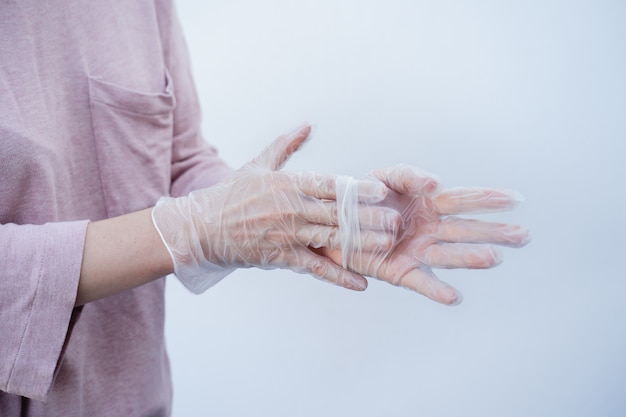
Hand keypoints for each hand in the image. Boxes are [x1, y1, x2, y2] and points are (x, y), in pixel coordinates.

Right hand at [151, 125, 400, 293]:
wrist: (202, 227)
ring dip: (360, 244)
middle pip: (336, 214)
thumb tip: (307, 124)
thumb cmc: (231, 194)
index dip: (356, 189)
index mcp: (288, 184)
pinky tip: (361, 283)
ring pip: (331, 239)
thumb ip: (286, 145)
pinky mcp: (281, 256)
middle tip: (395, 222)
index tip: (381, 191)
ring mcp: (287, 234)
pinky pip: (315, 268)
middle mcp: (291, 209)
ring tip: (387, 247)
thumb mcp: (258, 164)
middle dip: (368, 218)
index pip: (329, 185)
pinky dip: (339, 276)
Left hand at [320, 164, 530, 304]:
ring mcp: (417, 251)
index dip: (488, 199)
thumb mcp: (384, 177)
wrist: (334, 222)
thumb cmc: (364, 198)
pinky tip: (453, 297)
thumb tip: (436, 182)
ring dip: (470, 257)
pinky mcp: (401, 271)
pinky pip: (421, 282)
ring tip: (493, 258)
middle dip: (493, 232)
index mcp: (428, 205)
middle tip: (522, 236)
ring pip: (448, 255)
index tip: (515, 199)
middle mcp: (429, 230)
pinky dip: (436, 290)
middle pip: (466, 230)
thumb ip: (409, 175)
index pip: (463, 200)